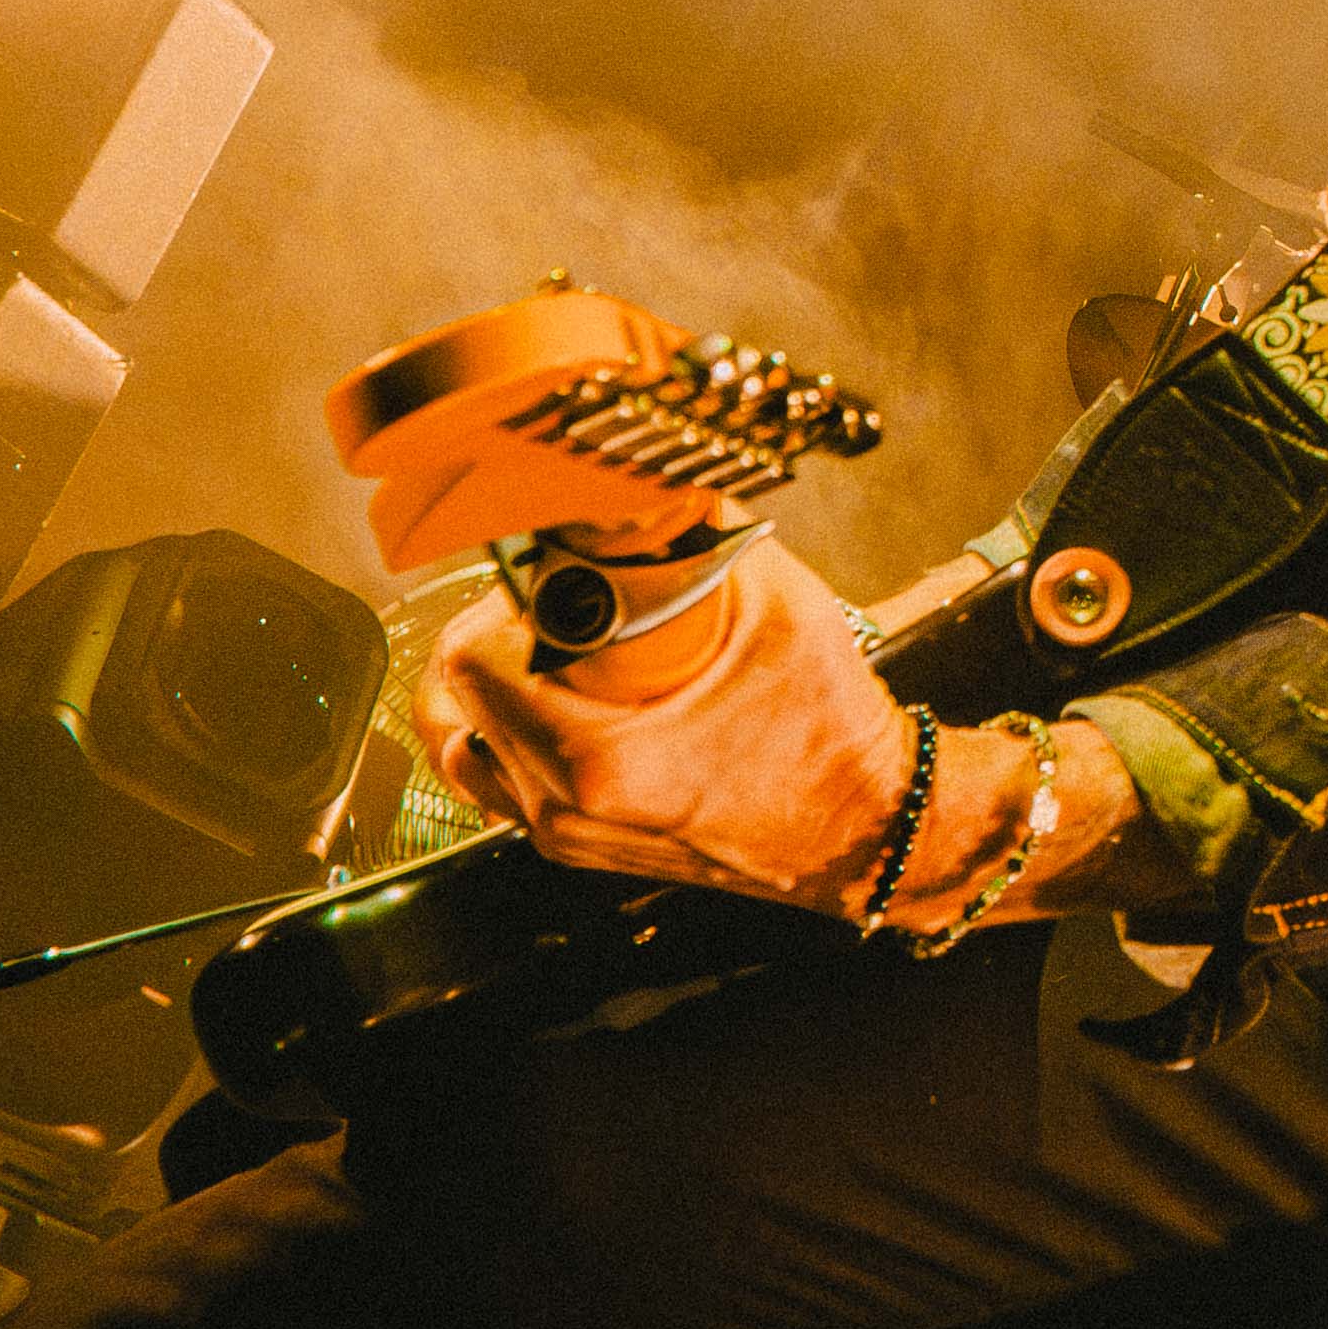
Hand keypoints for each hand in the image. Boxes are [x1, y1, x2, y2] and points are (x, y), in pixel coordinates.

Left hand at [410, 533, 1172, 924]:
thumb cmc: (833, 737)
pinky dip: (512, 734)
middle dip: (495, 633)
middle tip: (547, 603)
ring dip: (494, 687)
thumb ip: (705, 528)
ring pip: (467, 744)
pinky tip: (564, 701)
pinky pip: (502, 783)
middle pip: (456, 700)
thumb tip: (650, 478)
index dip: (494, 600)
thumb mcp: (779, 606)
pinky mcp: (581, 850)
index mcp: (603, 761)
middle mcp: (570, 811)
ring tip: (552, 653)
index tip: (538, 577)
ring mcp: (570, 838)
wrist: (871, 830)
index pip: (471, 662)